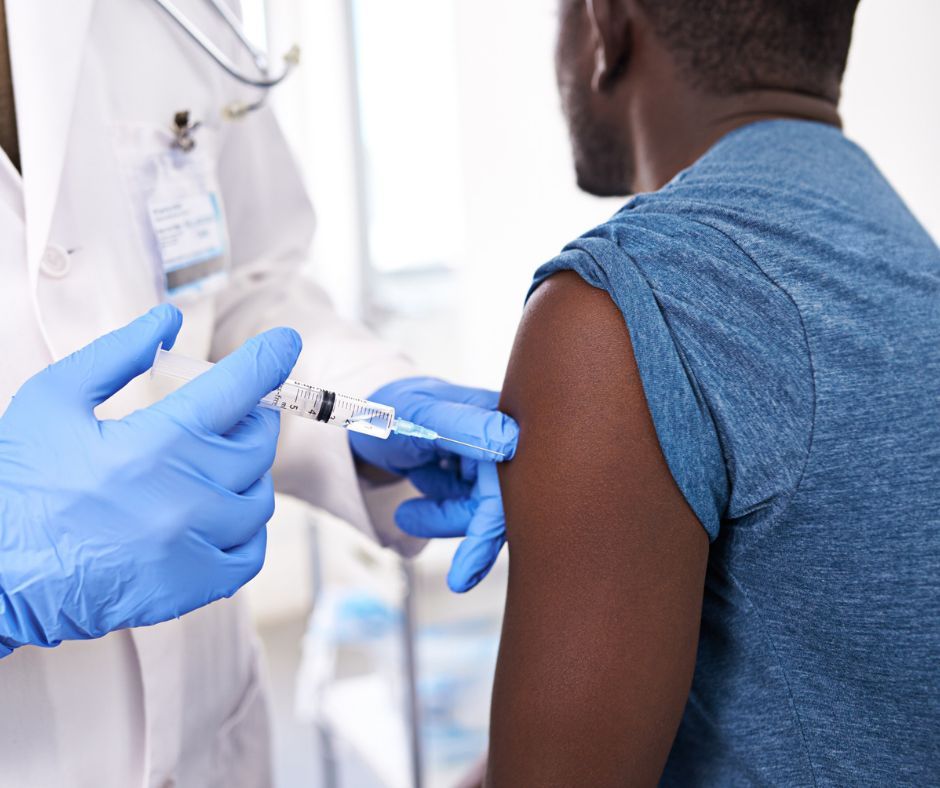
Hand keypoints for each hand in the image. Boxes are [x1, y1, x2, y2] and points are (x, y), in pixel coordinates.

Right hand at [0, 305, 300, 654]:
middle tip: (227, 416)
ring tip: (209, 467)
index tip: (285, 342)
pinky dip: (244, 529)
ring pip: (258, 497)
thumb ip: (117, 355)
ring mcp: (192, 548)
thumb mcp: (52, 400)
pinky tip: (216, 515)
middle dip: (249, 420)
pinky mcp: (192, 587)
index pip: (236, 390)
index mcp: (152, 444)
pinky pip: (252, 552)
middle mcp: (184, 498)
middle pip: (256, 445)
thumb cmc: (20, 485)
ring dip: (244, 474)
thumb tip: (167, 320)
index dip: (268, 359)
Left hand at [348, 377, 516, 592]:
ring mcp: (487, 459)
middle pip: (499, 500)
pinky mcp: (472, 475)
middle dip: (465, 528)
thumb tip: (511, 442)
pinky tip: (414, 500)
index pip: (509, 481)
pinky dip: (439, 511)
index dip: (492, 526)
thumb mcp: (421, 415)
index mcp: (502, 418)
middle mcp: (502, 438)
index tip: (467, 573)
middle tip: (456, 578)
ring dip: (446, 518)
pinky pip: (466, 507)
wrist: (364, 416)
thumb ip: (465, 427)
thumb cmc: (393, 408)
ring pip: (480, 508)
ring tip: (406, 515)